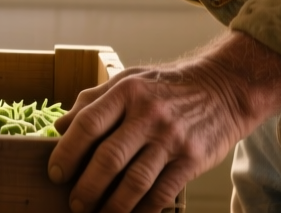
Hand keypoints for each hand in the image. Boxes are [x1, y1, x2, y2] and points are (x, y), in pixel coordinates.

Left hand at [48, 32, 280, 212]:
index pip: (88, 125)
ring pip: (134, 181)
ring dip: (112, 206)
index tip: (56, 173)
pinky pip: (163, 192)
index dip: (67, 153)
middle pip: (109, 159)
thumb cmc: (169, 86)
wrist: (225, 88)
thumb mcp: (130, 80)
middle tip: (75, 203)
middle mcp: (149, 114)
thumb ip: (94, 101)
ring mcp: (172, 138)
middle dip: (86, 187)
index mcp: (127, 91)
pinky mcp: (192, 159)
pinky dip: (144, 210)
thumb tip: (60, 126)